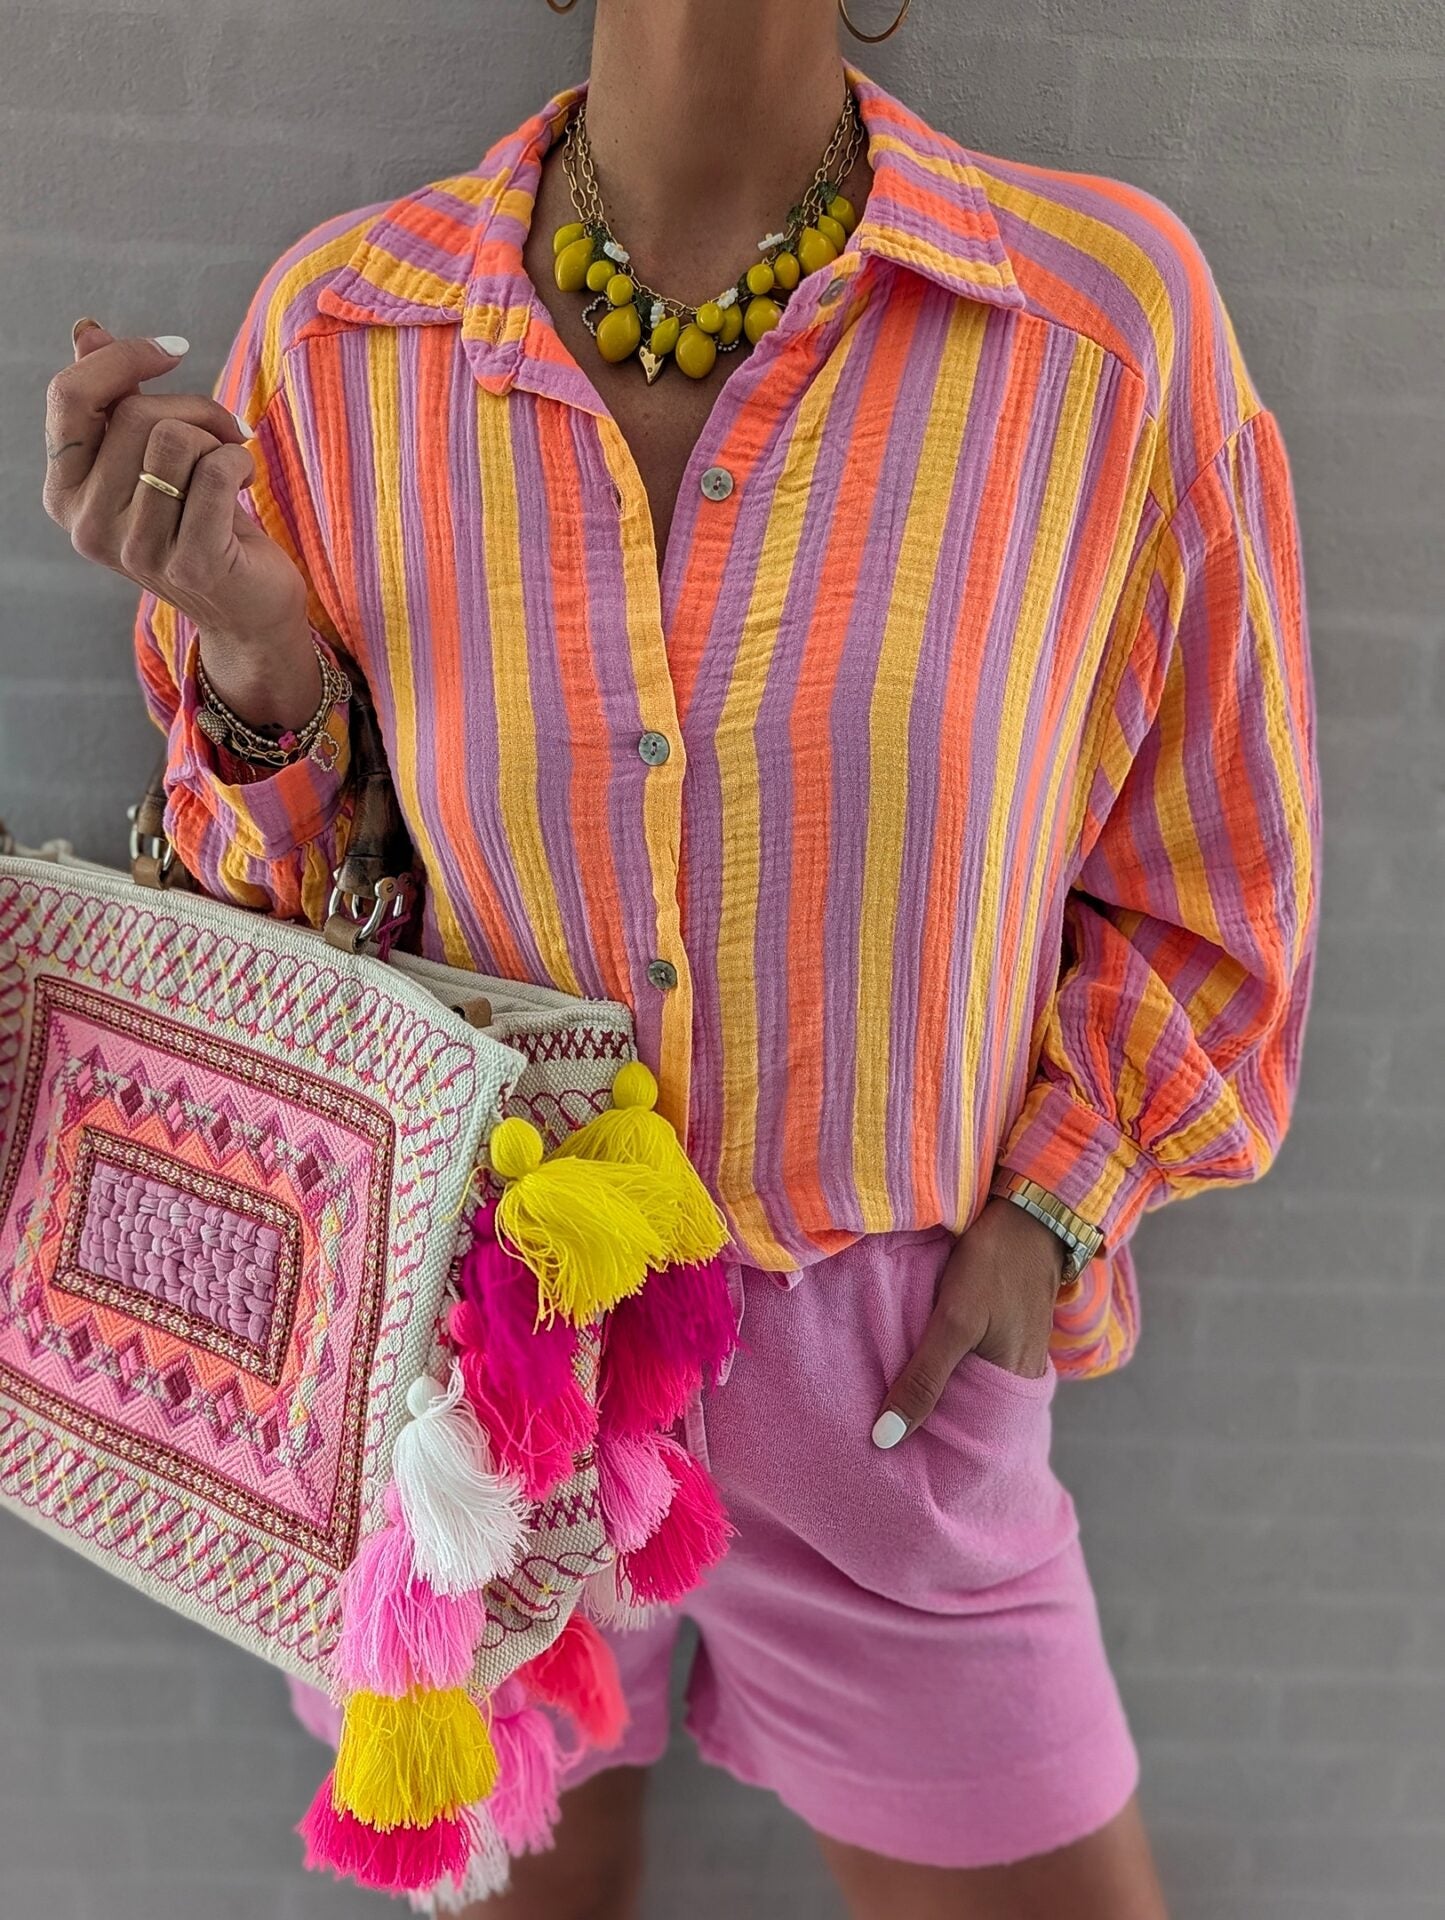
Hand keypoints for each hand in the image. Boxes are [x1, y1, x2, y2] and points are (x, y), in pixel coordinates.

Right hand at [43, 320, 318, 719]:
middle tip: (223, 433)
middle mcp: (87, 525)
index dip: (124, 356)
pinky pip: (215, 472)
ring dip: (218, 440)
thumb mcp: (148, 458)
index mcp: (64, 493)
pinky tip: (246, 480)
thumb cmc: (200, 524)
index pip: (70, 396)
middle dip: (195, 408)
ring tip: (230, 466)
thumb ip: (114, 400)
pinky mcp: (190, 564)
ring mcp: (136, 550)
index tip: (172, 347)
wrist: (247, 607)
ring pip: (177, 439)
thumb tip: (87, 331)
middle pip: (137, 413)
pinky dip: (240, 462)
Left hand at [871, 1197, 1064, 1448]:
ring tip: (889, 1400)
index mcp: (1013, 1388)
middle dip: (927, 1422)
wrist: (1029, 1214)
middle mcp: (1019, 1378)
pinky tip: (916, 1360)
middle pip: (965, 1413)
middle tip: (878, 1430)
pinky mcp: (1005, 1328)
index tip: (886, 1455)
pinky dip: (945, 1363)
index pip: (966, 1438)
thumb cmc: (994, 1266)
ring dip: (934, 1389)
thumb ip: (924, 1378)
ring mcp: (1015, 1352)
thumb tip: (885, 1439)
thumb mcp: (954, 1323)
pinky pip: (970, 1358)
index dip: (929, 1447)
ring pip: (965, 1384)